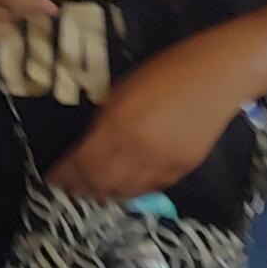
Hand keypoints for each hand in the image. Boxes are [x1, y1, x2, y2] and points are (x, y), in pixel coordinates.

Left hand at [51, 42, 247, 199]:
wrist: (216, 76)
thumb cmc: (163, 72)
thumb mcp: (120, 91)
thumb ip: (103, 122)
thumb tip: (86, 145)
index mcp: (117, 125)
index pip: (81, 162)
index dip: (63, 174)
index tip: (50, 177)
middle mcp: (139, 150)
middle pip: (101, 183)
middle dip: (80, 189)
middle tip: (68, 188)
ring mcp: (164, 162)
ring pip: (126, 192)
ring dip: (104, 194)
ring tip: (91, 192)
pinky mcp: (184, 168)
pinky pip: (152, 188)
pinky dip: (133, 191)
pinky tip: (123, 188)